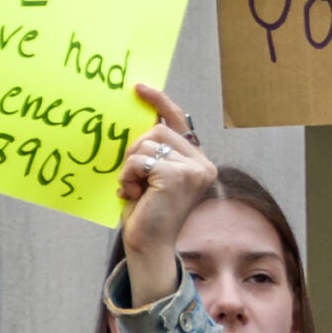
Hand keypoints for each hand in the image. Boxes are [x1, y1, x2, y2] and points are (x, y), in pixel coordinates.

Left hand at [118, 84, 216, 301]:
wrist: (149, 244)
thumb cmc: (146, 212)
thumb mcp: (152, 174)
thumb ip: (154, 150)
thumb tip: (140, 118)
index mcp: (198, 160)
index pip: (179, 120)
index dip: (159, 102)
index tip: (139, 88)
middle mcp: (202, 163)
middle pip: (156, 130)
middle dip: (135, 151)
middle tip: (134, 178)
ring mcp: (194, 169)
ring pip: (146, 144)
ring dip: (130, 166)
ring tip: (136, 189)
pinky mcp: (179, 175)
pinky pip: (139, 160)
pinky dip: (128, 176)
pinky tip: (135, 194)